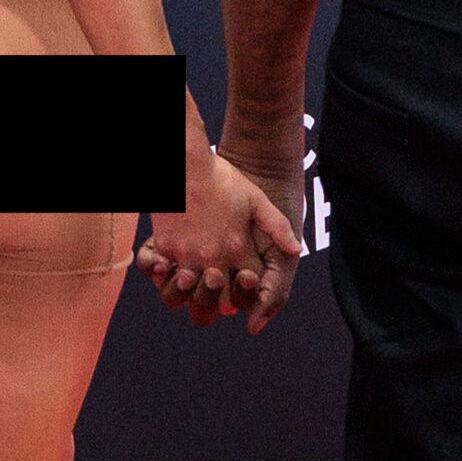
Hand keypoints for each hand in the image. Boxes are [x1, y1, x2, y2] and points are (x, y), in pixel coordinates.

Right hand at [138, 150, 304, 333]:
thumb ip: (277, 226)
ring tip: (197, 285)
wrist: (185, 161)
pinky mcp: (166, 248)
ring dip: (196, 294)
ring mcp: (187, 254)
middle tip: (220, 290)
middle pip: (219, 299)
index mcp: (237, 246)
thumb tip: (296, 249)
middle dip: (221, 299)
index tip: (245, 282)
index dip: (250, 287)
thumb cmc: (221, 177)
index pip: (248, 285)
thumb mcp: (256, 198)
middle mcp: (213, 256)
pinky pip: (167, 276)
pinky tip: (176, 271)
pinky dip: (172, 278)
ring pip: (192, 294)